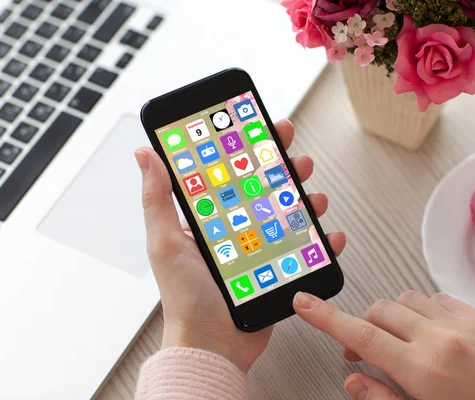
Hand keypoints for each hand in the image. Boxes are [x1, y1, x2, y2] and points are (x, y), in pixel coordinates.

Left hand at [135, 120, 346, 372]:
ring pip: (287, 216)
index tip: (260, 127)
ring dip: (305, 202)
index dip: (246, 150)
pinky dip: (320, 243)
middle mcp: (233, 232)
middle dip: (283, 171)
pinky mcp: (277, 272)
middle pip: (263, 191)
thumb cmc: (183, 297)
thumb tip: (145, 153)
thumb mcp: (164, 241)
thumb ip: (156, 197)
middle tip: (295, 157)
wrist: (211, 345)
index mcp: (207, 220)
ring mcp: (258, 251)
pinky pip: (303, 252)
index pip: (228, 175)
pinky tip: (329, 236)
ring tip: (316, 197)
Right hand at [293, 290, 474, 399]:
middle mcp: (440, 338)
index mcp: (423, 370)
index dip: (326, 318)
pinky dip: (421, 310)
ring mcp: (461, 323)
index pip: (360, 335)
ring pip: (404, 300)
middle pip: (378, 311)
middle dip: (362, 326)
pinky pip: (434, 298)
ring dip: (392, 317)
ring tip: (398, 342)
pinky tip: (427, 331)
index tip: (305, 304)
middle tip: (362, 352)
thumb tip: (353, 381)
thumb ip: (383, 398)